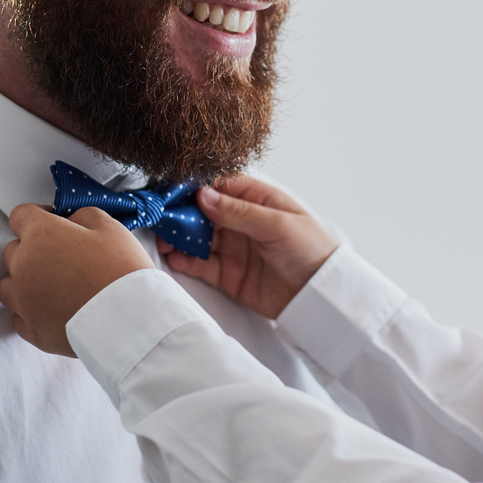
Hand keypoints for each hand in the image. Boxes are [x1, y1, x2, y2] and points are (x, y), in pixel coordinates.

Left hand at [0, 205, 156, 355]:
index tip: (51, 223)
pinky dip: (31, 313)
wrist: (132, 320)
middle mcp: (23, 267)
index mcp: (40, 236)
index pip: (20, 216)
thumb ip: (81, 217)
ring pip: (9, 286)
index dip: (37, 217)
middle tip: (63, 257)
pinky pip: (19, 318)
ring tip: (53, 286)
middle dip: (34, 250)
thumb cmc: (122, 272)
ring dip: (25, 282)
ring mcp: (24, 302)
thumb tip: (71, 224)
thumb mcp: (109, 226)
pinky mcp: (32, 331)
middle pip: (14, 251)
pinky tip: (52, 310)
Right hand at [159, 174, 338, 319]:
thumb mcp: (278, 225)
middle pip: (201, 211)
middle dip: (180, 213)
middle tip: (160, 217)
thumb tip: (203, 195)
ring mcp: (233, 247)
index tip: (171, 191)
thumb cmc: (311, 250)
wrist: (322, 297)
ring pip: (197, 237)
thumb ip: (239, 212)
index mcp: (256, 200)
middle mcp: (241, 221)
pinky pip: (201, 264)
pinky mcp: (228, 275)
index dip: (194, 187)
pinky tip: (173, 257)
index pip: (219, 186)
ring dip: (178, 237)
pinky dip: (184, 260)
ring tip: (162, 239)